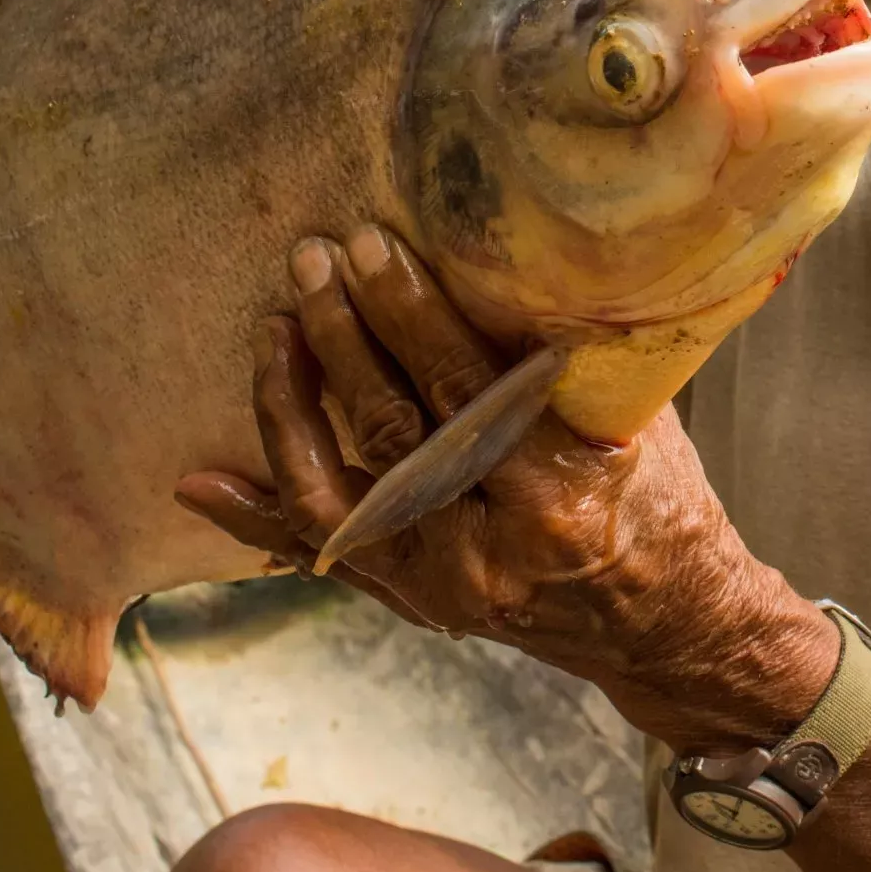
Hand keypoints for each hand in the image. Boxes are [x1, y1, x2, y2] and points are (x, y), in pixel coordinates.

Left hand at [173, 224, 837, 751]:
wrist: (669, 628)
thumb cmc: (665, 501)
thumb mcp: (635, 421)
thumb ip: (558, 361)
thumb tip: (489, 268)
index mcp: (558, 495)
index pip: (464, 388)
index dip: (410, 312)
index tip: (374, 243)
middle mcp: (491, 549)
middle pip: (393, 428)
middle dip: (343, 336)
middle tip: (313, 260)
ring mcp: (443, 585)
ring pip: (337, 492)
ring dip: (292, 404)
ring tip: (275, 325)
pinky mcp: (417, 602)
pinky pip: (325, 550)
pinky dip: (259, 513)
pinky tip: (201, 479)